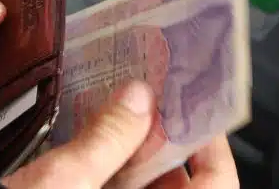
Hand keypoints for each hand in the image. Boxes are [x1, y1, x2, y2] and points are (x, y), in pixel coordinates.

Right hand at [1, 80, 238, 188]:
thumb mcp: (64, 184)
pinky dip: (110, 171)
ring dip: (137, 154)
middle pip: (177, 187)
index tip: (200, 111)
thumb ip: (108, 138)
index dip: (214, 149)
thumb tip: (140, 99)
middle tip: (154, 100)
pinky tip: (95, 140)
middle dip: (166, 142)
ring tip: (124, 110)